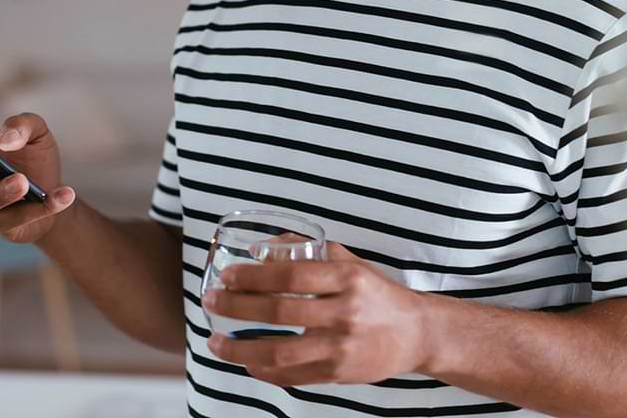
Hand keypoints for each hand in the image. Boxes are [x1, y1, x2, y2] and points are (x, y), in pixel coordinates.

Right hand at [0, 111, 75, 243]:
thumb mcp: (38, 132)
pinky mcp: (6, 227)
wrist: (58, 194)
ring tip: (24, 182)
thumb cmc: (35, 159)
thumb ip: (23, 123)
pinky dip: (46, 206)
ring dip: (3, 191)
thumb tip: (7, 139)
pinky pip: (21, 219)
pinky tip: (64, 194)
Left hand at [202, 243, 436, 385]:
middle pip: (280, 312)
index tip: (228, 275)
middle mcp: (345, 313)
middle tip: (211, 300)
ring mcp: (341, 347)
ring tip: (215, 340)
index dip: (254, 276)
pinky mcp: (338, 374)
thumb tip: (259, 248)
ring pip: (280, 352)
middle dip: (237, 307)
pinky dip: (263, 370)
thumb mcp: (349, 262)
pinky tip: (246, 361)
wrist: (415, 334)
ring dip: (240, 349)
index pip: (291, 276)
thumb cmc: (376, 292)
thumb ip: (306, 253)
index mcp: (347, 278)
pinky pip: (292, 377)